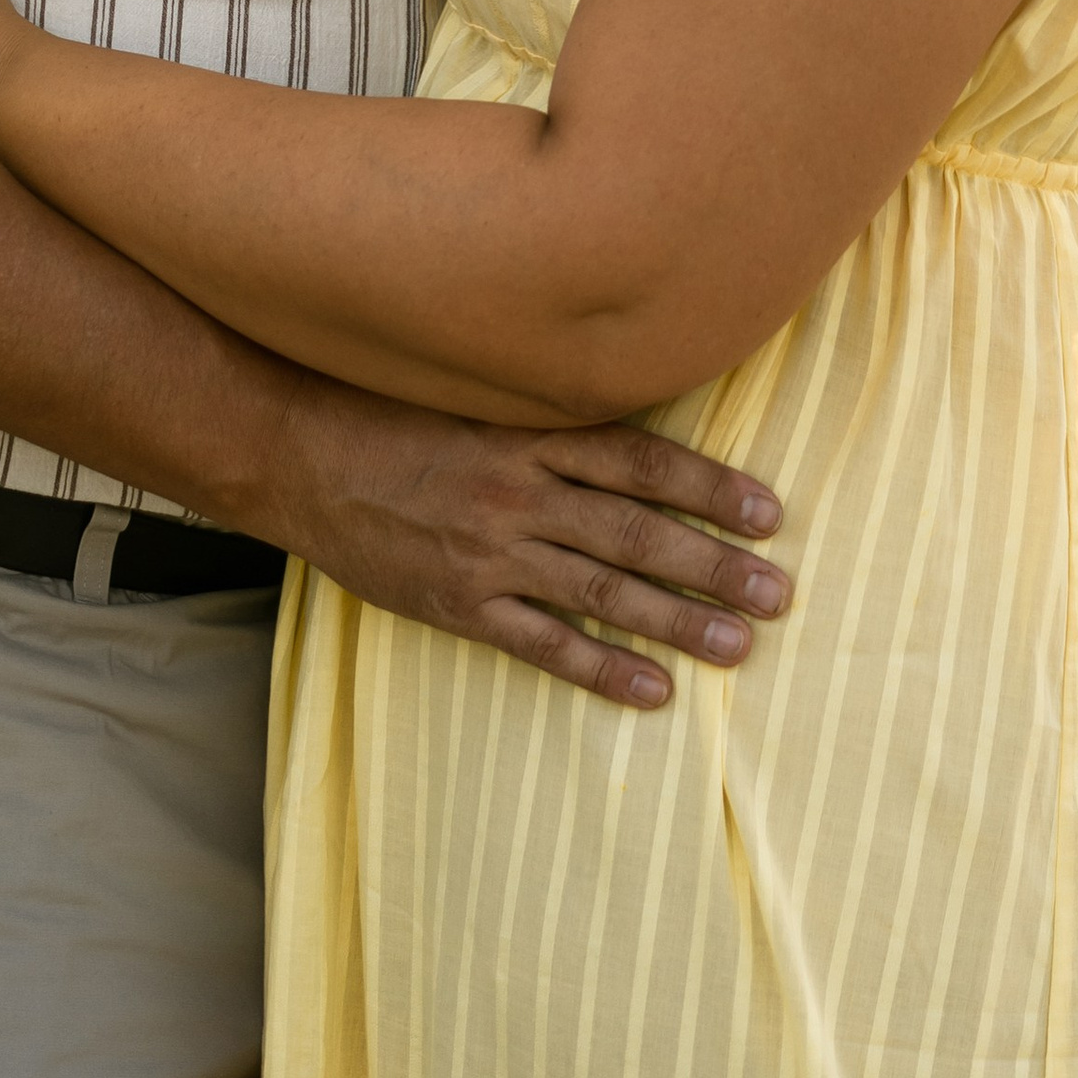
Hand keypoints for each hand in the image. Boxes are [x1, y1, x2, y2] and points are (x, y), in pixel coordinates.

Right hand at [266, 378, 791, 708]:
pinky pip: (543, 642)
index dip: (711, 486)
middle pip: (637, 531)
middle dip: (714, 564)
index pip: (641, 461)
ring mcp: (490, 551)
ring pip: (603, 590)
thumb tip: (623, 407)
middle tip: (779, 592)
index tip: (769, 511)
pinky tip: (652, 689)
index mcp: (528, 431)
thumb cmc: (387, 409)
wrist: (297, 451)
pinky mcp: (459, 603)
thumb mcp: (472, 387)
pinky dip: (600, 667)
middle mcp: (519, 490)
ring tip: (740, 645)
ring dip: (678, 621)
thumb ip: (542, 408)